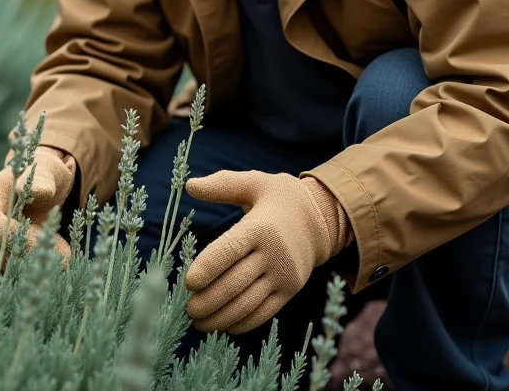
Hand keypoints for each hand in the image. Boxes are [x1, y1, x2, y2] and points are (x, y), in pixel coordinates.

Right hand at [0, 146, 75, 265]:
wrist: (45, 184)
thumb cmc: (47, 174)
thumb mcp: (49, 172)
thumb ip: (43, 180)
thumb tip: (37, 192)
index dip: (10, 235)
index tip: (40, 243)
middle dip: (25, 255)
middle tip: (61, 259)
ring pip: (1, 260)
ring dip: (31, 265)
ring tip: (66, 263)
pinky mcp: (0, 249)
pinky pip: (10, 266)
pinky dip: (32, 268)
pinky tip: (61, 264)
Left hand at [183, 171, 350, 333]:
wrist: (320, 218)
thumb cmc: (279, 199)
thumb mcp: (254, 183)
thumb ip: (222, 185)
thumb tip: (190, 186)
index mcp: (260, 227)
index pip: (229, 251)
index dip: (207, 269)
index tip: (188, 283)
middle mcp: (274, 254)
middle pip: (235, 283)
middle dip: (208, 301)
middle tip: (188, 309)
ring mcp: (284, 275)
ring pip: (248, 303)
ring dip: (221, 317)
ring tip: (200, 322)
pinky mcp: (290, 291)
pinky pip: (264, 313)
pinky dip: (243, 323)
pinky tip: (224, 325)